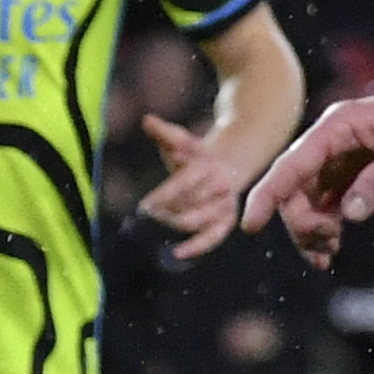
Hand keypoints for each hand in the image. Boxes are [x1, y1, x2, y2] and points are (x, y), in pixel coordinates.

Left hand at [139, 108, 288, 263]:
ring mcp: (225, 204)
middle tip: (149, 216)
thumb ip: (164, 132)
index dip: (164, 196)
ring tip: (159, 225)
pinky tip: (179, 253)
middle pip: (190, 204)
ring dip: (177, 224)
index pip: (184, 183)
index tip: (146, 206)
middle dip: (167, 211)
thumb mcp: (181, 140)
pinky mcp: (227, 219)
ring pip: (199, 221)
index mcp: (208, 165)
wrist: (227, 165)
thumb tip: (148, 120)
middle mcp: (219, 185)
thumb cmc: (196, 155)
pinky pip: (213, 236)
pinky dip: (197, 246)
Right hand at [238, 80, 373, 266]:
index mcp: (338, 128)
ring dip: (311, 231)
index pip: (291, 165)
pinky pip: (328, 205)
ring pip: (308, 200)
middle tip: (328, 247)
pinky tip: (332, 250)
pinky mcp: (357, 174)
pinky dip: (326, 228)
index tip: (250, 226)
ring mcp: (343, 159)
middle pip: (295, 189)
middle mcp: (333, 143)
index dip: (268, 195)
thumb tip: (348, 215)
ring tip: (328, 256)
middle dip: (301, 222)